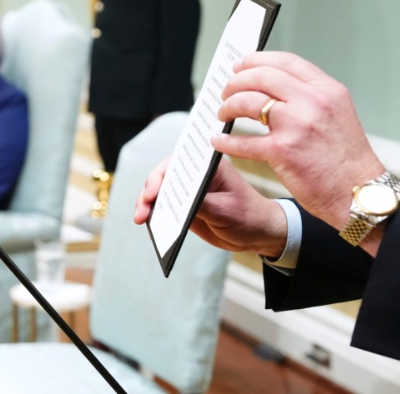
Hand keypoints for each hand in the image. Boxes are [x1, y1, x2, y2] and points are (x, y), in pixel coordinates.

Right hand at [135, 157, 288, 258]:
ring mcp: (188, 191)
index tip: (152, 193)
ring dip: (146, 205)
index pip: (176, 164)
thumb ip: (200, 203)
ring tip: (141, 220)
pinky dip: (154, 215)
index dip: (159, 176)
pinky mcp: (185, 207)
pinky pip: (164, 208)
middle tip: (142, 212)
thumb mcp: (224, 210)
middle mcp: (194, 175)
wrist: (259, 234)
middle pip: (161, 177)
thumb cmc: (248, 216)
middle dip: (148, 193)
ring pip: (158, 193)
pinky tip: (149, 227)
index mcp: (207, 166)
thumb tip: (175, 200)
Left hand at [211, 51, 385, 231]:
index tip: (240, 65)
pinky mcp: (282, 151)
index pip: (285, 62)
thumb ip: (309, 97)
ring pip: (247, 102)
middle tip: (226, 92)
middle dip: (236, 82)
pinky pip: (243, 141)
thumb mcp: (337, 114)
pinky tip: (219, 141)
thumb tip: (272, 86)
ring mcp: (297, 125)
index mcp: (327, 90)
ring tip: (223, 114)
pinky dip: (225, 141)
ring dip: (228, 107)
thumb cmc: (346, 158)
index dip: (256, 60)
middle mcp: (313, 102)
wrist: (361, 193)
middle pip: (260, 77)